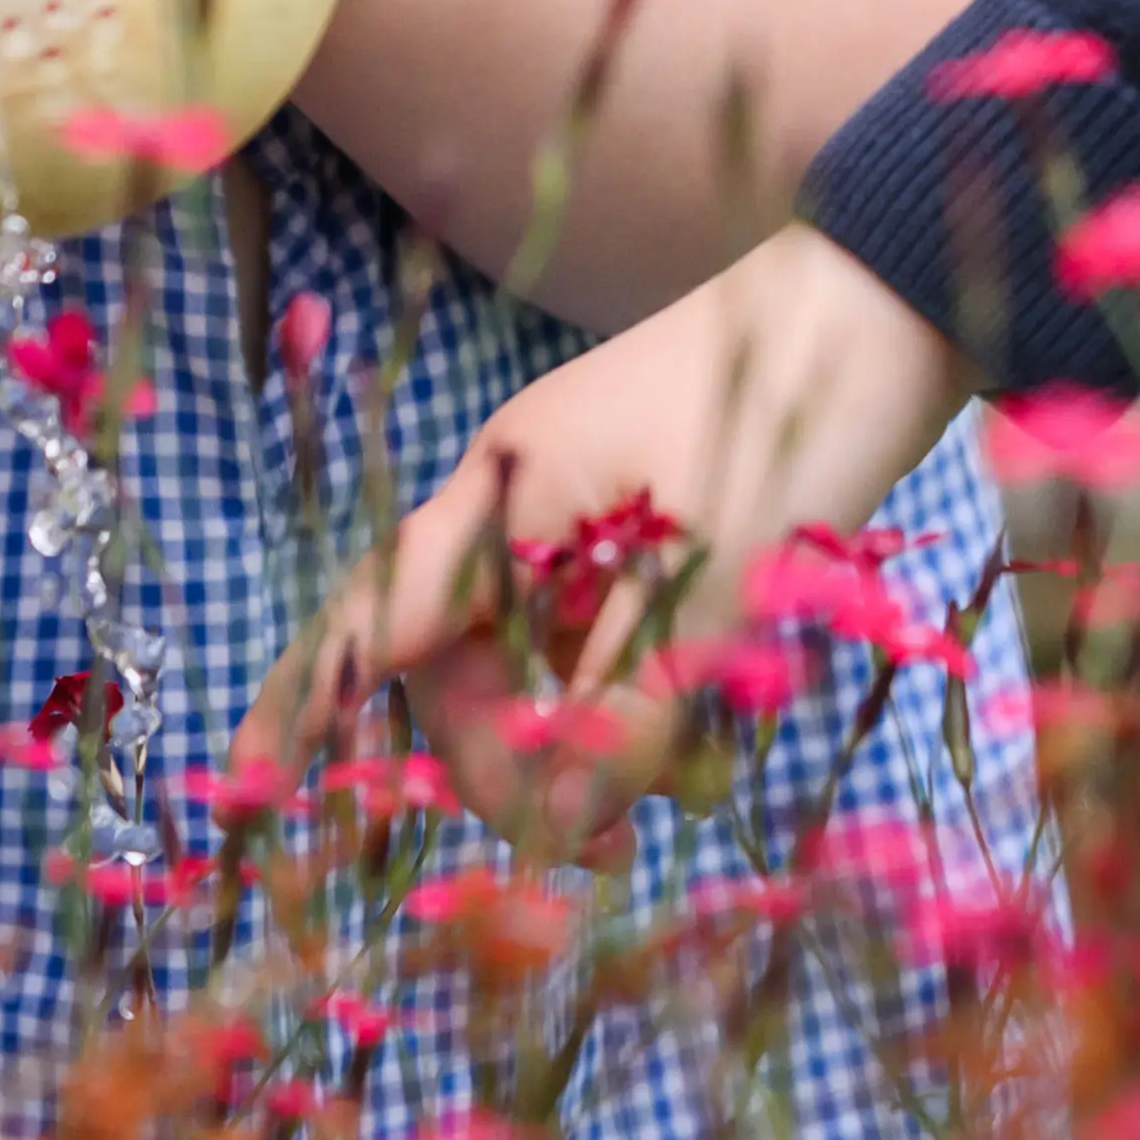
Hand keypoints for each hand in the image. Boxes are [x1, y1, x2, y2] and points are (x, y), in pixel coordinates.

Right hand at [264, 226, 969, 838]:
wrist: (891, 292)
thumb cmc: (791, 414)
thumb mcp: (716, 581)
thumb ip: (632, 708)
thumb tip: (556, 825)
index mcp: (507, 492)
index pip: (378, 618)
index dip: (307, 706)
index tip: (249, 789)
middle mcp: (524, 496)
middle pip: (465, 659)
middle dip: (507, 759)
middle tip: (595, 848)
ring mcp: (587, 504)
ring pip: (542, 653)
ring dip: (581, 736)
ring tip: (660, 805)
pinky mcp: (654, 516)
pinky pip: (605, 628)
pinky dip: (635, 692)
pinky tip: (693, 747)